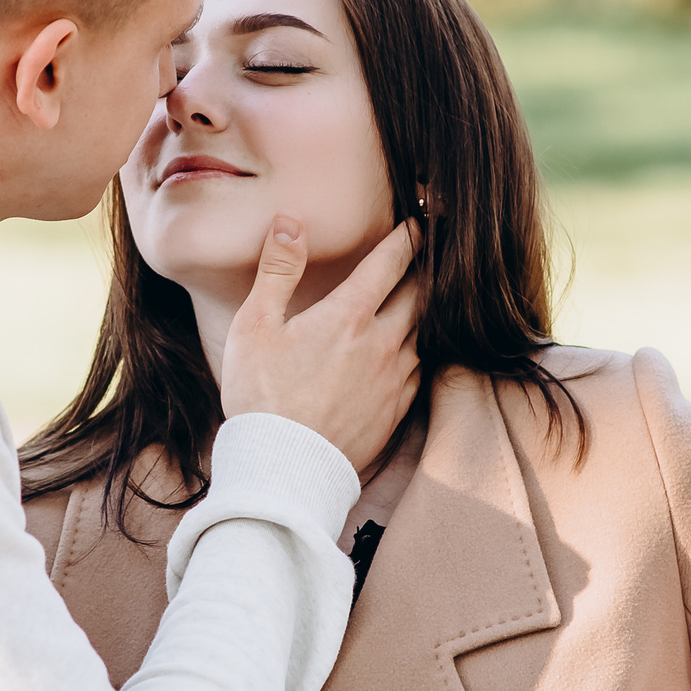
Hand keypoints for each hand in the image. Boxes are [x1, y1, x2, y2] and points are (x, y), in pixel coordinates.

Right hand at [220, 219, 421, 473]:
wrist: (282, 469)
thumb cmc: (260, 396)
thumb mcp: (254, 325)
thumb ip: (276, 270)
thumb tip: (290, 222)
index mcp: (348, 316)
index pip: (392, 262)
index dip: (410, 236)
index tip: (421, 222)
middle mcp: (382, 344)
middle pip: (420, 295)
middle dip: (427, 269)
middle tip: (435, 251)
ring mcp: (393, 381)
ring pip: (423, 334)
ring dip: (424, 313)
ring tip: (422, 300)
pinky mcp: (395, 413)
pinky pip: (419, 373)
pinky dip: (418, 354)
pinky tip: (409, 354)